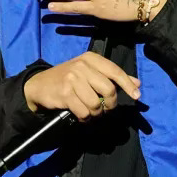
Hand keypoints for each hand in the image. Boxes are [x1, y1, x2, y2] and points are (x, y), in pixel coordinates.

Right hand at [23, 52, 140, 121]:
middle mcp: (82, 66)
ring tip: (90, 112)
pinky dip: (85, 118)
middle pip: (108, 89)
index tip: (137, 96)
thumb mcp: (89, 72)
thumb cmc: (68, 79)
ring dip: (96, 113)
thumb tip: (137, 83)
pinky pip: (84, 112)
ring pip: (96, 104)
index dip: (128, 85)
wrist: (40, 85)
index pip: (115, 71)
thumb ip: (112, 77)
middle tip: (106, 109)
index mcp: (90, 58)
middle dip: (110, 104)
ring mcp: (72, 79)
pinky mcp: (65, 93)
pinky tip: (81, 115)